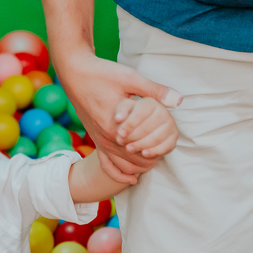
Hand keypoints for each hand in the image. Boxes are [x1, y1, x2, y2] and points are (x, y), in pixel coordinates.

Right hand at [56, 48, 180, 180]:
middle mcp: (106, 137)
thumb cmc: (102, 74)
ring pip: (120, 164)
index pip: (142, 149)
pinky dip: (118, 173)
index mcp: (116, 126)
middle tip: (162, 157)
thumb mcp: (130, 79)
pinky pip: (106, 163)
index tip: (168, 148)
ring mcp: (98, 139)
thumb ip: (155, 91)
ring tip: (151, 165)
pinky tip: (130, 179)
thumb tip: (178, 100)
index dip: (157, 151)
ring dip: (136, 167)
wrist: (74, 73)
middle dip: (149, 161)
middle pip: (133, 160)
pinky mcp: (94, 137)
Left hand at [115, 96, 178, 158]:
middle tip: (121, 142)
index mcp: (150, 103)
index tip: (120, 134)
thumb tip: (118, 118)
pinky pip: (166, 146)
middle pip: (146, 128)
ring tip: (129, 149)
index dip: (129, 125)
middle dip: (132, 137)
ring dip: (141, 145)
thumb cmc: (132, 114)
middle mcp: (163, 112)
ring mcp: (170, 125)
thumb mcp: (124, 108)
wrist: (145, 122)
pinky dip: (154, 151)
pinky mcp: (174, 137)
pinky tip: (144, 154)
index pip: (139, 114)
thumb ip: (121, 111)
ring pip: (156, 138)